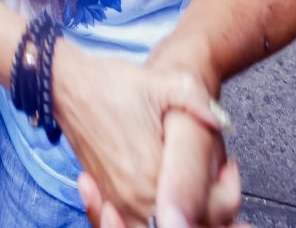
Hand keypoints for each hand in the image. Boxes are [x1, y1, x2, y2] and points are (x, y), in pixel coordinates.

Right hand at [53, 44, 222, 227]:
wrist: (66, 85)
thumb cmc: (109, 84)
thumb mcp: (159, 82)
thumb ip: (196, 101)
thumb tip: (221, 121)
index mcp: (152, 175)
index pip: (205, 209)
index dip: (227, 192)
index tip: (229, 166)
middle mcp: (134, 198)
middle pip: (185, 223)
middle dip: (210, 209)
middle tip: (219, 177)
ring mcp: (118, 202)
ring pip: (159, 227)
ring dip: (182, 215)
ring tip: (197, 190)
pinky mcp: (107, 197)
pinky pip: (135, 224)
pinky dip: (157, 215)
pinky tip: (168, 196)